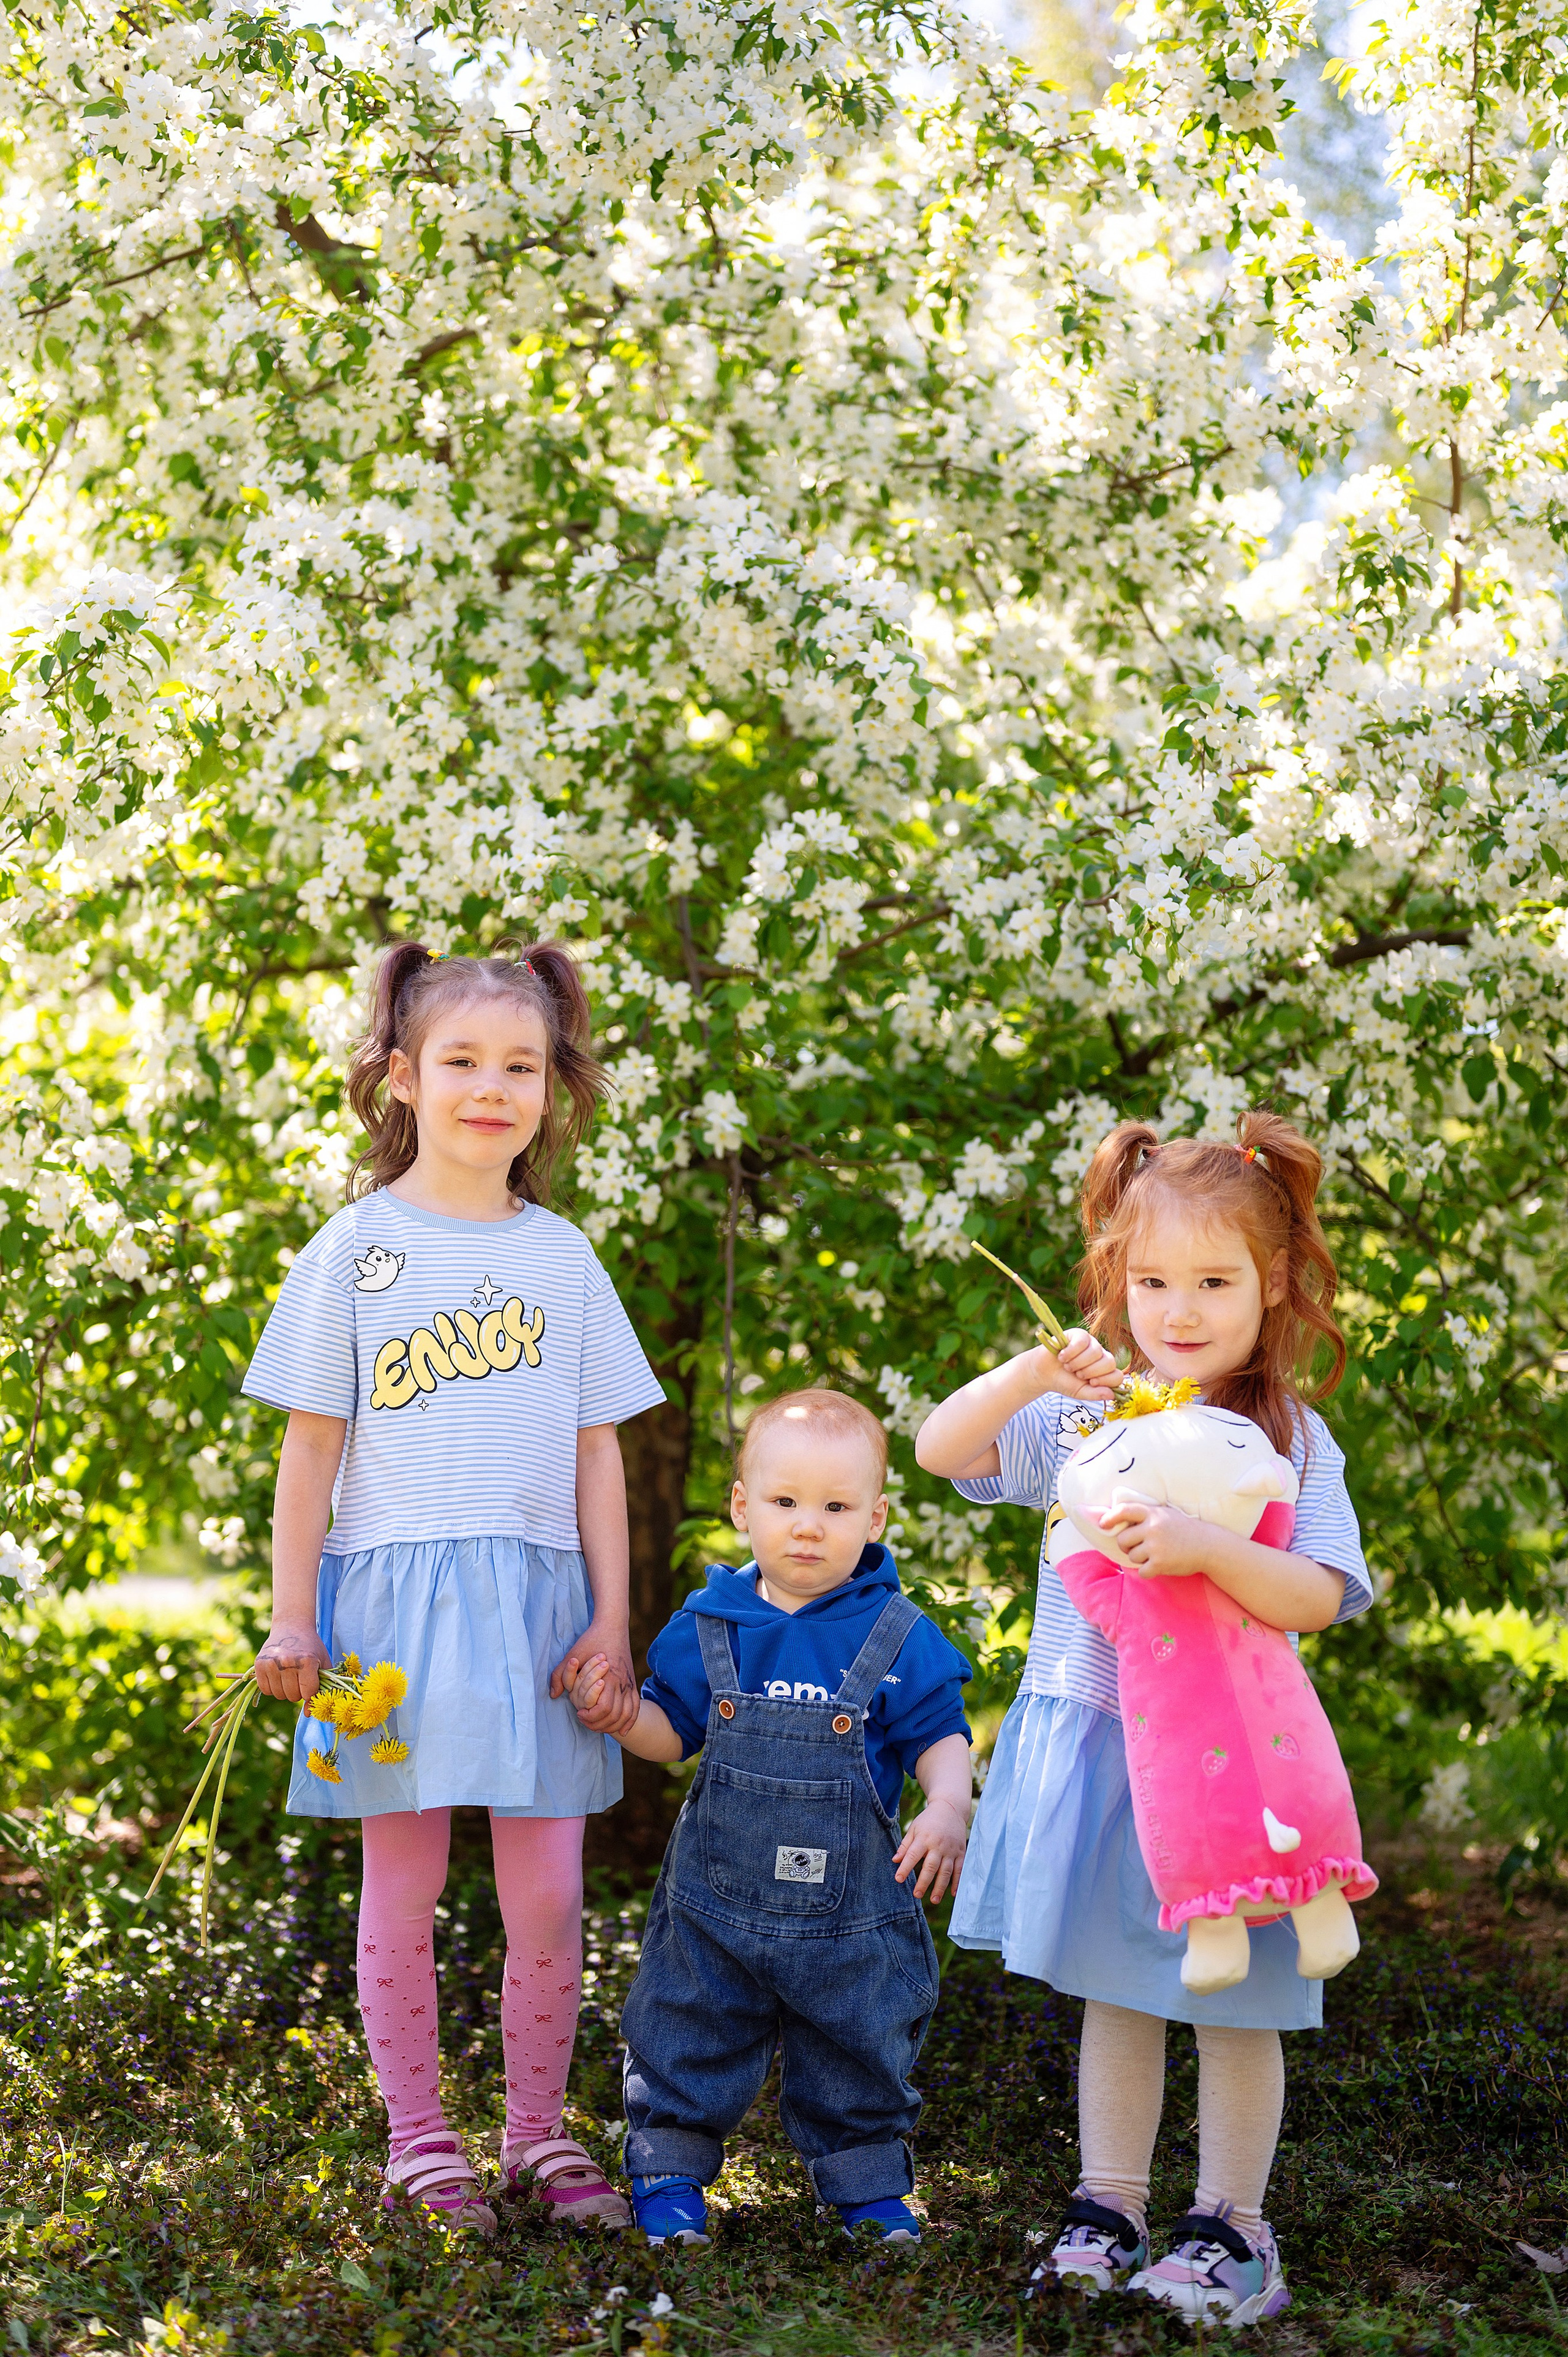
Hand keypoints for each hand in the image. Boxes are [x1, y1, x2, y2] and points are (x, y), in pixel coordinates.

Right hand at [254, 1623, 330, 1703]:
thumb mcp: (322, 1663)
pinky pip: (266, 1690)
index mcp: (307, 1661)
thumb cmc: (311, 1647)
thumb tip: (309, 1714)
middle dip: (299, 1691)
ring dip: (285, 1690)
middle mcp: (287, 1662)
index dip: (311, 1693)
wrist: (291, 1627)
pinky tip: (278, 1675)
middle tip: (300, 1678)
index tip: (311, 1684)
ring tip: (290, 1675)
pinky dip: (273, 1687)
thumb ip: (320, 1689)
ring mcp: (271, 1663)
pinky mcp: (259, 1664)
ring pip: (279, 1695)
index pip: (308, 1693)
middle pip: (293, 1696)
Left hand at [550, 1619, 639, 1735]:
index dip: (591, 1717)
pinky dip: (630, 1721)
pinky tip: (623, 1731)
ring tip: (600, 1727)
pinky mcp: (631, 1683)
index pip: (604, 1708)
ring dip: (613, 1726)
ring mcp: (629, 1683)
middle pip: (615, 1715)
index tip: (580, 1713)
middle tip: (586, 1721)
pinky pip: (635, 1707)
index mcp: (608, 1677)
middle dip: (599, 1725)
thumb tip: (553, 1694)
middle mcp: (622, 1683)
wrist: (612, 1626)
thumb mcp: (572, 1655)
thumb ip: (560, 1674)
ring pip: (627, 1714)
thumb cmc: (591, 1640)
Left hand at [892, 1797, 967, 1904]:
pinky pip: (960, 1869)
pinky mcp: (961, 1852)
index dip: (905, 1867)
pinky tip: (953, 1893)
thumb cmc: (928, 1820)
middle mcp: (938, 1845)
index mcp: (924, 1838)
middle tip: (917, 1895)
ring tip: (933, 1900)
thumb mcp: (914, 1828)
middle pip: (930, 1866)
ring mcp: (951, 1849)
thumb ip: (905, 1845)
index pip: (912, 1855)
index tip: (898, 1879)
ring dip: (940, 1887)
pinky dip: (957, 1881)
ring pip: (946, 1871)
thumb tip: (895, 1860)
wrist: (950, 1808)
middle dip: (923, 1882)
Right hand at [1044, 1328, 1121, 1404]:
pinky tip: (1062, 1357)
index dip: (1106, 1380)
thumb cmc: (1064, 1382)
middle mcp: (1101, 1356)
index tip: (1090, 1383)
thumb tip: (1111, 1395)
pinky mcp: (1079, 1334)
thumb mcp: (1080, 1392)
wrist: (1044, 1372)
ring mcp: (1092, 1343)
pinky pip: (1082, 1342)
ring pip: (1095, 1352)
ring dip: (1077, 1363)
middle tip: (1077, 1374)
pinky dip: (1070, 1352)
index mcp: (1105, 1372)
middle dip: (1090, 1371)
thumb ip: (1096, 1394)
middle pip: (1109, 1362)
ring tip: (1067, 1366)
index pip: (1117, 1376)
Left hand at [1095, 1497, 1213, 1577]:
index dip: (1110, 1518)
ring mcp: (1156, 1546)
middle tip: (1137, 1547)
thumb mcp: (1164, 1514)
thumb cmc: (1182, 1529)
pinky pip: (1141, 1571)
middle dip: (1126, 1545)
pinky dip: (1147, 1571)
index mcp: (1152, 1513)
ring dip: (1139, 1559)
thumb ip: (1144, 1516)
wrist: (1207, 1545)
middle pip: (1123, 1539)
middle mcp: (1153, 1528)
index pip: (1124, 1511)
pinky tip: (1158, 1566)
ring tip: (1155, 1555)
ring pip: (1131, 1556)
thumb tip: (1116, 1522)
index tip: (1103, 1525)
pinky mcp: (1160, 1563)